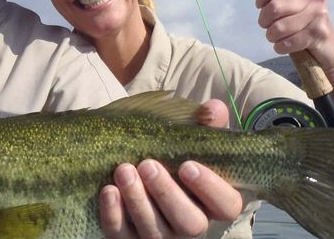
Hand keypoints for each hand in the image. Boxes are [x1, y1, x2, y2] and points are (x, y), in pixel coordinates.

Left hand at [98, 99, 241, 237]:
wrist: (137, 168)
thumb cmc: (172, 155)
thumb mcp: (190, 138)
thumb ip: (206, 123)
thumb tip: (213, 108)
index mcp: (213, 202)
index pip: (226, 205)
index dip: (210, 188)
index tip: (187, 165)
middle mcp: (190, 225)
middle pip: (189, 224)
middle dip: (166, 194)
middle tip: (147, 164)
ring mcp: (161, 237)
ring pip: (154, 231)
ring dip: (137, 201)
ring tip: (123, 170)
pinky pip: (123, 237)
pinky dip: (113, 215)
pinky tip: (108, 191)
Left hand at [248, 0, 333, 72]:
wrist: (326, 48)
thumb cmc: (301, 24)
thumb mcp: (285, 4)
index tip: (260, 5)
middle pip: (274, 7)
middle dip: (264, 21)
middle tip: (268, 26)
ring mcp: (319, 16)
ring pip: (279, 27)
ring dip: (272, 36)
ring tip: (277, 37)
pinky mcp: (319, 34)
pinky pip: (287, 43)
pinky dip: (280, 47)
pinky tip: (285, 45)